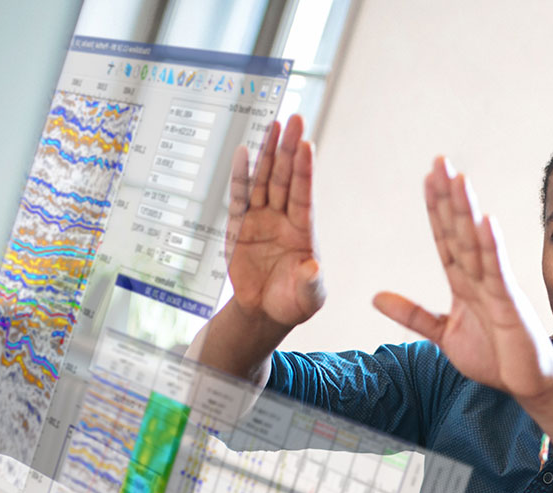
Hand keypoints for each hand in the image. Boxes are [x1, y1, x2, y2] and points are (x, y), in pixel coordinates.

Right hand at [226, 114, 324, 339]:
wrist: (264, 312)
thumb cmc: (293, 302)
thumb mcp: (308, 299)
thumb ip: (310, 283)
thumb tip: (313, 268)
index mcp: (303, 231)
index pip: (304, 195)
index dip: (305, 171)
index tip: (307, 145)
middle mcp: (283, 219)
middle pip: (286, 178)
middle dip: (289, 149)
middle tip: (295, 119)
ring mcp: (261, 219)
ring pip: (264, 180)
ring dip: (268, 153)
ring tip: (273, 124)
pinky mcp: (239, 225)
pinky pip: (239, 196)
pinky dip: (240, 175)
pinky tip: (244, 152)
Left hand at [373, 158, 552, 403]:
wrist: (527, 384)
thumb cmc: (495, 359)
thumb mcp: (443, 335)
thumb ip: (412, 314)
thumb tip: (375, 297)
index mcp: (464, 284)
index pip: (446, 239)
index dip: (436, 210)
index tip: (427, 178)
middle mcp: (480, 279)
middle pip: (460, 231)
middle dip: (449, 197)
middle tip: (439, 161)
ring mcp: (496, 289)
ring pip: (477, 243)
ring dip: (467, 211)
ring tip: (458, 179)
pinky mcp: (509, 304)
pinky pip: (497, 271)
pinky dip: (492, 246)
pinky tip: (485, 221)